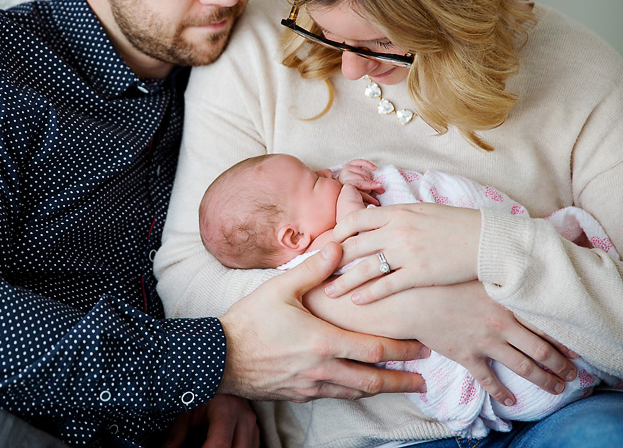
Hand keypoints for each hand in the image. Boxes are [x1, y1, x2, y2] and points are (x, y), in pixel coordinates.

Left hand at [162, 394, 258, 447]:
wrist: (223, 377)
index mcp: (226, 409)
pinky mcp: (256, 434)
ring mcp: (253, 427)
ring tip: (206, 442)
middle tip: (197, 444)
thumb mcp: (186, 409)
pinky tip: (216, 444)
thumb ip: (176, 433)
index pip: (220, 444)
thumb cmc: (201, 393)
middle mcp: (245, 418)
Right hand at [218, 246, 428, 401]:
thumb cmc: (249, 320)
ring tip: (398, 385)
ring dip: (380, 389)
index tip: (423, 347)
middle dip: (402, 381)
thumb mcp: (280, 288)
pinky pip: (335, 395)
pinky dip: (353, 391)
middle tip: (423, 380)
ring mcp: (311, 386)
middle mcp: (323, 369)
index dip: (402, 350)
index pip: (374, 349)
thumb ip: (314, 269)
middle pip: (373, 381)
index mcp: (323, 342)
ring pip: (355, 392)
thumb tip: (339, 247)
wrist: (220, 357)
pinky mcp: (299, 394)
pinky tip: (357, 385)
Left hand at [324, 203, 479, 303]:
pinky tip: (356, 302)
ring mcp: (407, 252)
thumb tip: (377, 221)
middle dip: (331, 259)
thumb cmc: (455, 224)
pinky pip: (387, 285)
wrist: (487, 240)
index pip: (355, 218)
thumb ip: (397, 216)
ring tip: (329, 292)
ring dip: (343, 281)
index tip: (327, 243)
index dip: (337, 232)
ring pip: (364, 268)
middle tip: (316, 271)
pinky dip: (368, 294)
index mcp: (397, 211)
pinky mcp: (419, 273)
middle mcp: (397, 230)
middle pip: (353, 245)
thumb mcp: (422, 211)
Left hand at [337, 159, 382, 195]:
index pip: (360, 184)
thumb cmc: (352, 190)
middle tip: (378, 186)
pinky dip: (368, 164)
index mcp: (345, 184)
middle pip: (362, 178)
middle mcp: (344, 175)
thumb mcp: (357, 194)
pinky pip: (361, 162)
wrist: (342, 183)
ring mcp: (347, 168)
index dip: (370, 186)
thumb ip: (365, 196)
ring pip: (363, 172)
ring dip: (369, 177)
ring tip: (372, 182)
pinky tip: (374, 168)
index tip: (380, 187)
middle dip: (371, 183)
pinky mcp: (351, 163)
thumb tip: (376, 202)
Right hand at [397, 282, 577, 406]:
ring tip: (556, 388)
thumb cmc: (441, 282)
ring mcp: (485, 343)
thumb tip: (515, 274)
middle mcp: (501, 325)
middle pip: (541, 350)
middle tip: (571, 374)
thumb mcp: (474, 274)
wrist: (411, 300)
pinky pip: (489, 380)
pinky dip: (502, 392)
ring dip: (544, 380)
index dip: (562, 339)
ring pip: (523, 367)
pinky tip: (512, 400)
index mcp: (505, 303)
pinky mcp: (467, 356)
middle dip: (560, 365)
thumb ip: (497, 279)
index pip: (543, 324)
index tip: (573, 350)